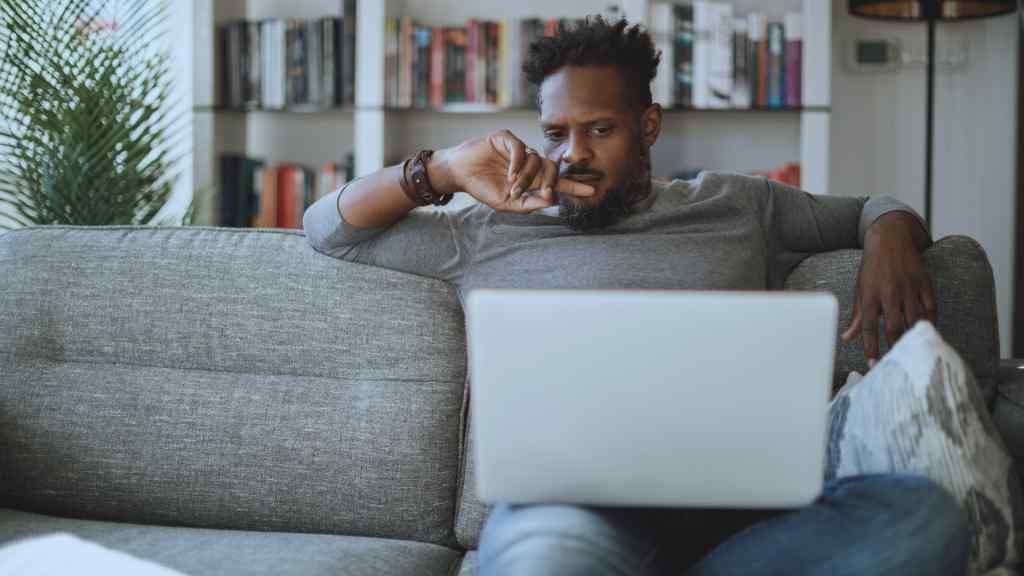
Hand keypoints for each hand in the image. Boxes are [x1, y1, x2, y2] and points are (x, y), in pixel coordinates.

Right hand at [437, 130, 595, 212]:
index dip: (574, 186)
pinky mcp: (507, 139)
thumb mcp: (506, 204)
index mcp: (532, 180)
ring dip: (527, 177)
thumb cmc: (483, 188)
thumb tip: (552, 202)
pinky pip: (521, 148)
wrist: (460, 173)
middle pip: (552, 169)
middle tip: (547, 193)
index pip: (557, 182)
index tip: (591, 191)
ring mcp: (519, 150)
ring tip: (513, 187)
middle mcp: (529, 163)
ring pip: (536, 160)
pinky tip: (510, 175)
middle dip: (552, 182)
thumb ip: (528, 205)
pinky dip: (518, 162)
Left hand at [841, 214, 936, 368]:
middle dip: (894, 347)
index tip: (872, 364)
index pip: (869, 327)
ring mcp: (909, 287)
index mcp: (870, 295)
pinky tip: (927, 334)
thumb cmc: (872, 269)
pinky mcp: (924, 283)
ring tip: (911, 352)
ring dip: (913, 337)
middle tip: (895, 362)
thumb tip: (846, 338)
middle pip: (893, 326)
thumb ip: (858, 317)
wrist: (890, 240)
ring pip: (913, 319)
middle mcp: (889, 292)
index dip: (870, 347)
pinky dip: (930, 323)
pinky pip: (931, 308)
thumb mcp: (860, 290)